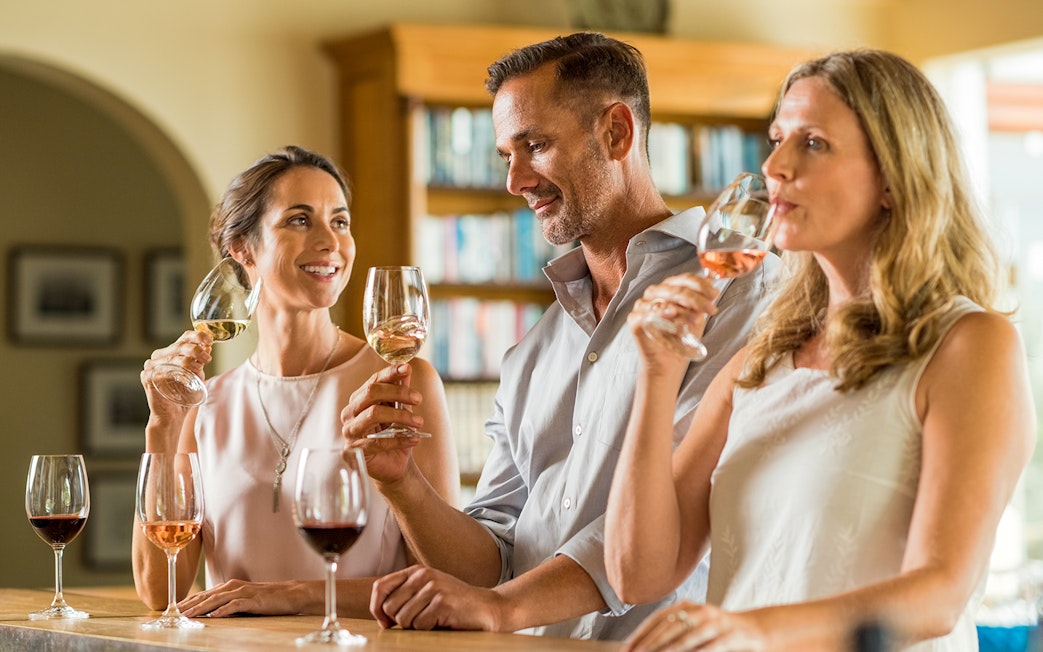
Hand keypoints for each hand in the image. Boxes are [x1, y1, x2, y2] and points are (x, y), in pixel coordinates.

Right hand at [141, 330, 212, 414]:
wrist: (172, 416)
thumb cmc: (183, 396)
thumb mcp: (196, 375)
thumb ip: (200, 362)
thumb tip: (208, 347)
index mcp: (170, 353)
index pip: (184, 338)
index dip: (197, 337)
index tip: (209, 340)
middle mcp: (159, 357)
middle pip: (179, 346)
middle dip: (196, 350)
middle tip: (207, 358)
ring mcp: (151, 367)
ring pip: (172, 358)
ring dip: (188, 362)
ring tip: (198, 368)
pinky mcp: (148, 378)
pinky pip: (163, 372)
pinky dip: (175, 373)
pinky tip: (184, 377)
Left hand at [177, 579, 308, 617]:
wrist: (290, 594)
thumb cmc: (267, 598)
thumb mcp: (244, 599)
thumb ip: (228, 602)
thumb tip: (210, 612)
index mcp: (231, 586)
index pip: (205, 594)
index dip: (190, 601)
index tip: (175, 609)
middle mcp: (235, 586)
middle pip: (208, 596)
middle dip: (190, 605)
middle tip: (175, 613)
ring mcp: (245, 592)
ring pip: (218, 599)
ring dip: (202, 607)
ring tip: (189, 615)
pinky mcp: (254, 600)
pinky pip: (237, 604)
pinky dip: (225, 609)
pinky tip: (215, 615)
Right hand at [341, 364, 424, 484]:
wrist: (393, 464)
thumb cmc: (394, 435)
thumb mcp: (400, 411)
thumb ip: (401, 392)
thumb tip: (406, 370)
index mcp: (359, 400)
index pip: (373, 381)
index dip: (390, 373)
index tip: (406, 368)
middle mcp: (350, 413)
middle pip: (371, 393)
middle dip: (398, 393)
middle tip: (418, 398)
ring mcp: (350, 431)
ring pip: (374, 414)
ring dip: (401, 416)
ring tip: (419, 422)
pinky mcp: (354, 450)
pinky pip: (377, 441)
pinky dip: (399, 439)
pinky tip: (414, 439)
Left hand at [370, 565, 503, 631]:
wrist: (486, 607)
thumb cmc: (453, 604)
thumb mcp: (426, 592)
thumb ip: (404, 597)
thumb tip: (381, 618)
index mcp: (415, 571)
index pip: (380, 587)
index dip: (376, 608)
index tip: (385, 622)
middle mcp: (423, 575)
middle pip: (389, 607)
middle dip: (400, 621)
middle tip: (420, 619)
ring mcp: (433, 587)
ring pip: (403, 619)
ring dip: (417, 626)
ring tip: (433, 619)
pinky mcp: (442, 602)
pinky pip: (421, 625)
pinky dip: (430, 629)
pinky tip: (443, 621)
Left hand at [625, 603, 764, 651]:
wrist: (753, 631)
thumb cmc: (718, 632)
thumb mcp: (693, 629)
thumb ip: (672, 635)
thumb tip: (645, 646)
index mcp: (687, 607)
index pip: (658, 618)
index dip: (641, 632)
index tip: (627, 647)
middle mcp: (699, 610)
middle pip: (669, 625)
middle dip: (650, 642)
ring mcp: (716, 621)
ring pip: (688, 634)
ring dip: (670, 647)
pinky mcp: (730, 634)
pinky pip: (711, 645)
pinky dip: (698, 651)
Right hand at [629, 273, 718, 363]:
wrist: (668, 363)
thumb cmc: (681, 337)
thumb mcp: (696, 316)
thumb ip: (701, 302)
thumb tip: (713, 290)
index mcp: (669, 287)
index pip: (684, 279)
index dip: (701, 285)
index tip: (714, 295)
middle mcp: (654, 293)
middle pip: (675, 290)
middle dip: (695, 299)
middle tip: (710, 310)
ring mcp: (642, 305)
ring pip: (663, 301)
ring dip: (682, 310)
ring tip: (695, 321)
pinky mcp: (634, 320)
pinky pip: (647, 314)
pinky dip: (660, 314)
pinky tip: (672, 316)